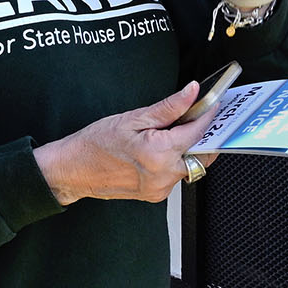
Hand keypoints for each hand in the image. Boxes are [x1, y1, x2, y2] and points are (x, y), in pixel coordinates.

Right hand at [33, 82, 214, 204]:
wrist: (73, 170)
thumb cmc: (96, 143)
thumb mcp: (134, 118)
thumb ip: (169, 107)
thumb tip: (192, 92)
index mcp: (159, 154)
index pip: (198, 132)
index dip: (209, 115)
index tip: (214, 102)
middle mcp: (163, 176)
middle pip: (201, 152)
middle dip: (205, 134)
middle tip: (200, 116)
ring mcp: (160, 189)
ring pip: (191, 165)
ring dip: (190, 147)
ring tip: (175, 130)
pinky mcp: (156, 195)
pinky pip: (176, 174)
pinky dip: (176, 160)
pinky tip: (163, 148)